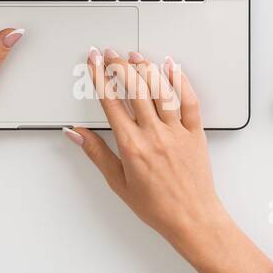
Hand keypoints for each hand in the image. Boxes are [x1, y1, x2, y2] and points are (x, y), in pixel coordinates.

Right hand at [65, 49, 272, 272]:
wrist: (192, 219)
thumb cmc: (156, 207)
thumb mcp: (118, 182)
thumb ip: (96, 153)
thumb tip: (76, 134)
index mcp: (131, 146)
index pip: (111, 102)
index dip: (99, 77)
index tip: (93, 62)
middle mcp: (154, 135)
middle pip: (134, 89)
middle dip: (119, 66)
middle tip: (111, 53)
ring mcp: (176, 132)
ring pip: (160, 90)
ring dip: (146, 68)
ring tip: (135, 55)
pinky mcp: (195, 133)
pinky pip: (189, 101)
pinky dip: (180, 81)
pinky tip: (172, 67)